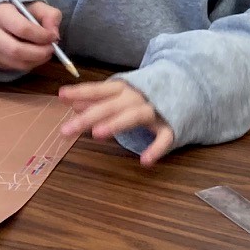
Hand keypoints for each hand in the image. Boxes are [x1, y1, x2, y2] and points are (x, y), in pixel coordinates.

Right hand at [0, 0, 61, 72]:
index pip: (23, 29)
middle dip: (40, 53)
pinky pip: (15, 68)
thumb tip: (54, 34)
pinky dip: (29, 64)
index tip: (53, 36)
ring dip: (37, 60)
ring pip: (17, 63)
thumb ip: (50, 15)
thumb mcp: (35, 6)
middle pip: (17, 51)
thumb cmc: (17, 12)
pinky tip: (34, 55)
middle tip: (52, 49)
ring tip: (45, 51)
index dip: (42, 36)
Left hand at [57, 79, 174, 164]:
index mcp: (125, 89)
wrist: (189, 88)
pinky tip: (145, 162)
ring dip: (116, 124)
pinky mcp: (172, 126)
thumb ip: (99, 99)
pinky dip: (157, 149)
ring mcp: (156, 111)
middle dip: (88, 117)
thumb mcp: (122, 93)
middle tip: (66, 130)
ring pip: (135, 116)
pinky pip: (165, 138)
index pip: (100, 90)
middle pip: (111, 106)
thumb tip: (74, 104)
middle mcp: (138, 97)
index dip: (81, 92)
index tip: (61, 96)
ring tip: (97, 135)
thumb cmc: (147, 94)